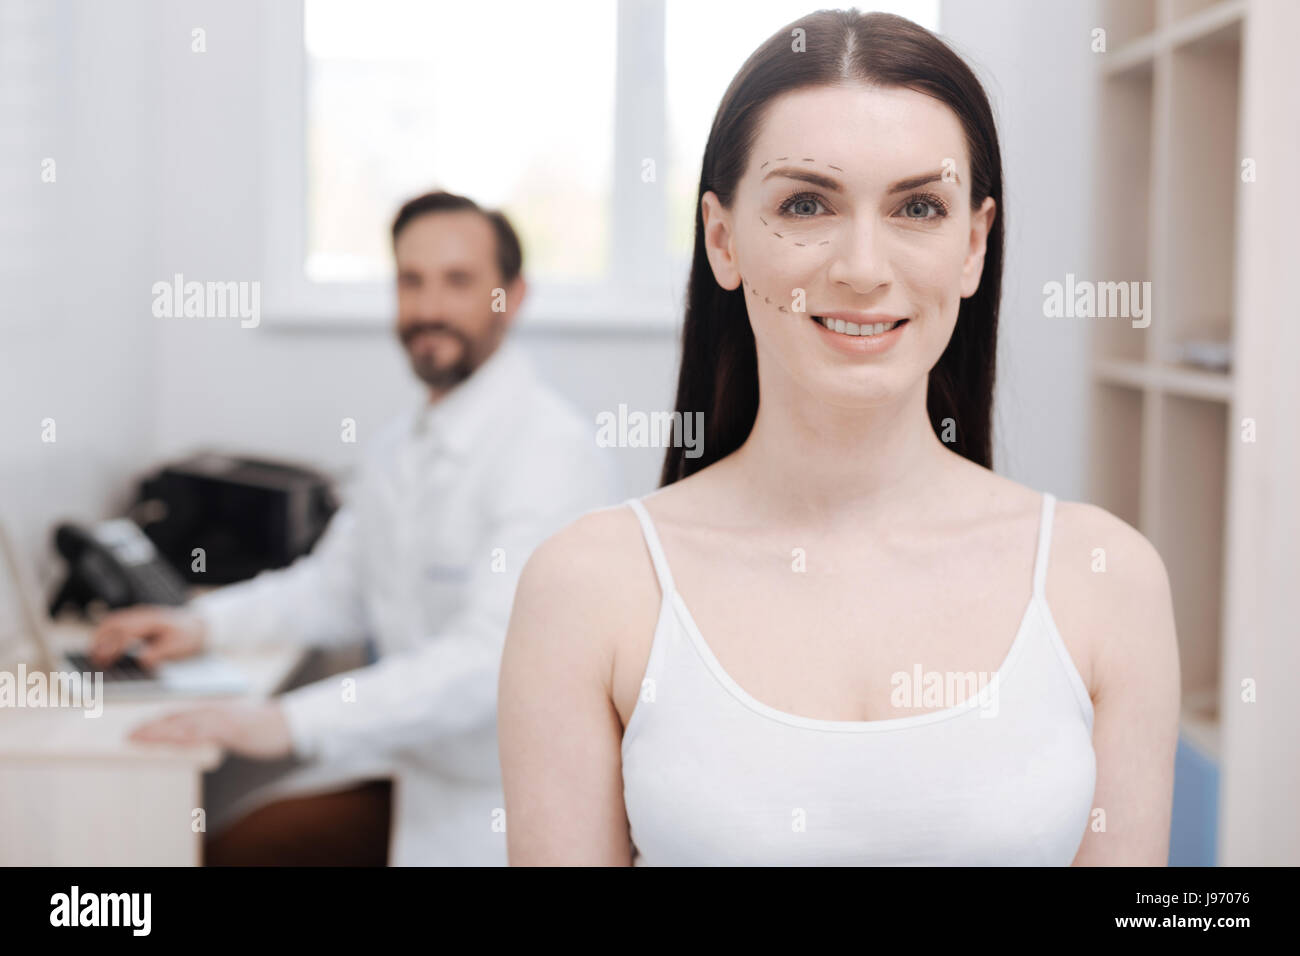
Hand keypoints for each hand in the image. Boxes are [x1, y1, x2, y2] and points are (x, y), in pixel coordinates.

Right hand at [90, 605, 206, 667]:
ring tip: (93, 655)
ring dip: (99, 637)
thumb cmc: (187, 637)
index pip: (126, 633)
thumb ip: (158, 654)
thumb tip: (141, 661)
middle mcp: (141, 615)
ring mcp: (137, 615)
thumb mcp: (176, 648)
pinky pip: (115, 623)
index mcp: (150, 621)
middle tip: (93, 660)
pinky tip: (101, 647)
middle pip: (113, 624)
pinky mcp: (135, 619)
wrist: (197, 625)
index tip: (104, 661)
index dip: (113, 648)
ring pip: (111, 622)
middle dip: (100, 642)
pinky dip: (105, 633)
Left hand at [128, 702, 293, 759]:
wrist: (288, 724)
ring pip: (183, 723)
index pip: (176, 717)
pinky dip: (184, 735)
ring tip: (140, 738)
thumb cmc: (262, 729)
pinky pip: (202, 731)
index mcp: (211, 712)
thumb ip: (212, 733)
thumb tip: (192, 742)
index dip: (155, 724)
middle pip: (174, 718)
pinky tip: (171, 740)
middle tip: (128, 737)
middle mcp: (212, 711)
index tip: (135, 732)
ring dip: (160, 731)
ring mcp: (220, 718)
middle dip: (150, 727)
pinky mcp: (230, 727)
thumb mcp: (233, 730)